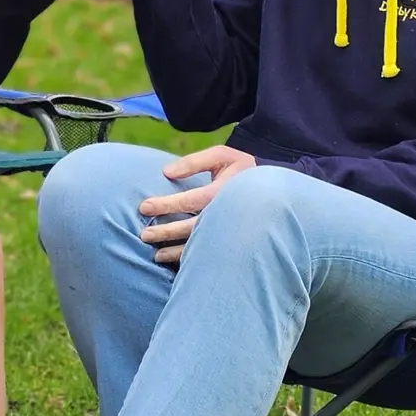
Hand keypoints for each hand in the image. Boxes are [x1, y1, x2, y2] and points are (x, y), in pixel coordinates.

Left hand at [136, 144, 256, 263]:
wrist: (271, 191)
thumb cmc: (240, 169)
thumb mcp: (222, 156)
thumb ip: (194, 161)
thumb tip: (166, 172)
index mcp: (224, 191)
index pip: (191, 200)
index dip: (167, 204)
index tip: (144, 207)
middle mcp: (226, 213)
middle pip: (192, 226)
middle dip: (167, 231)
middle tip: (144, 234)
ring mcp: (229, 229)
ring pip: (199, 243)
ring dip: (175, 250)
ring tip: (155, 254)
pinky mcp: (229, 239)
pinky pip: (206, 251)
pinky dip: (187, 257)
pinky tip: (170, 259)